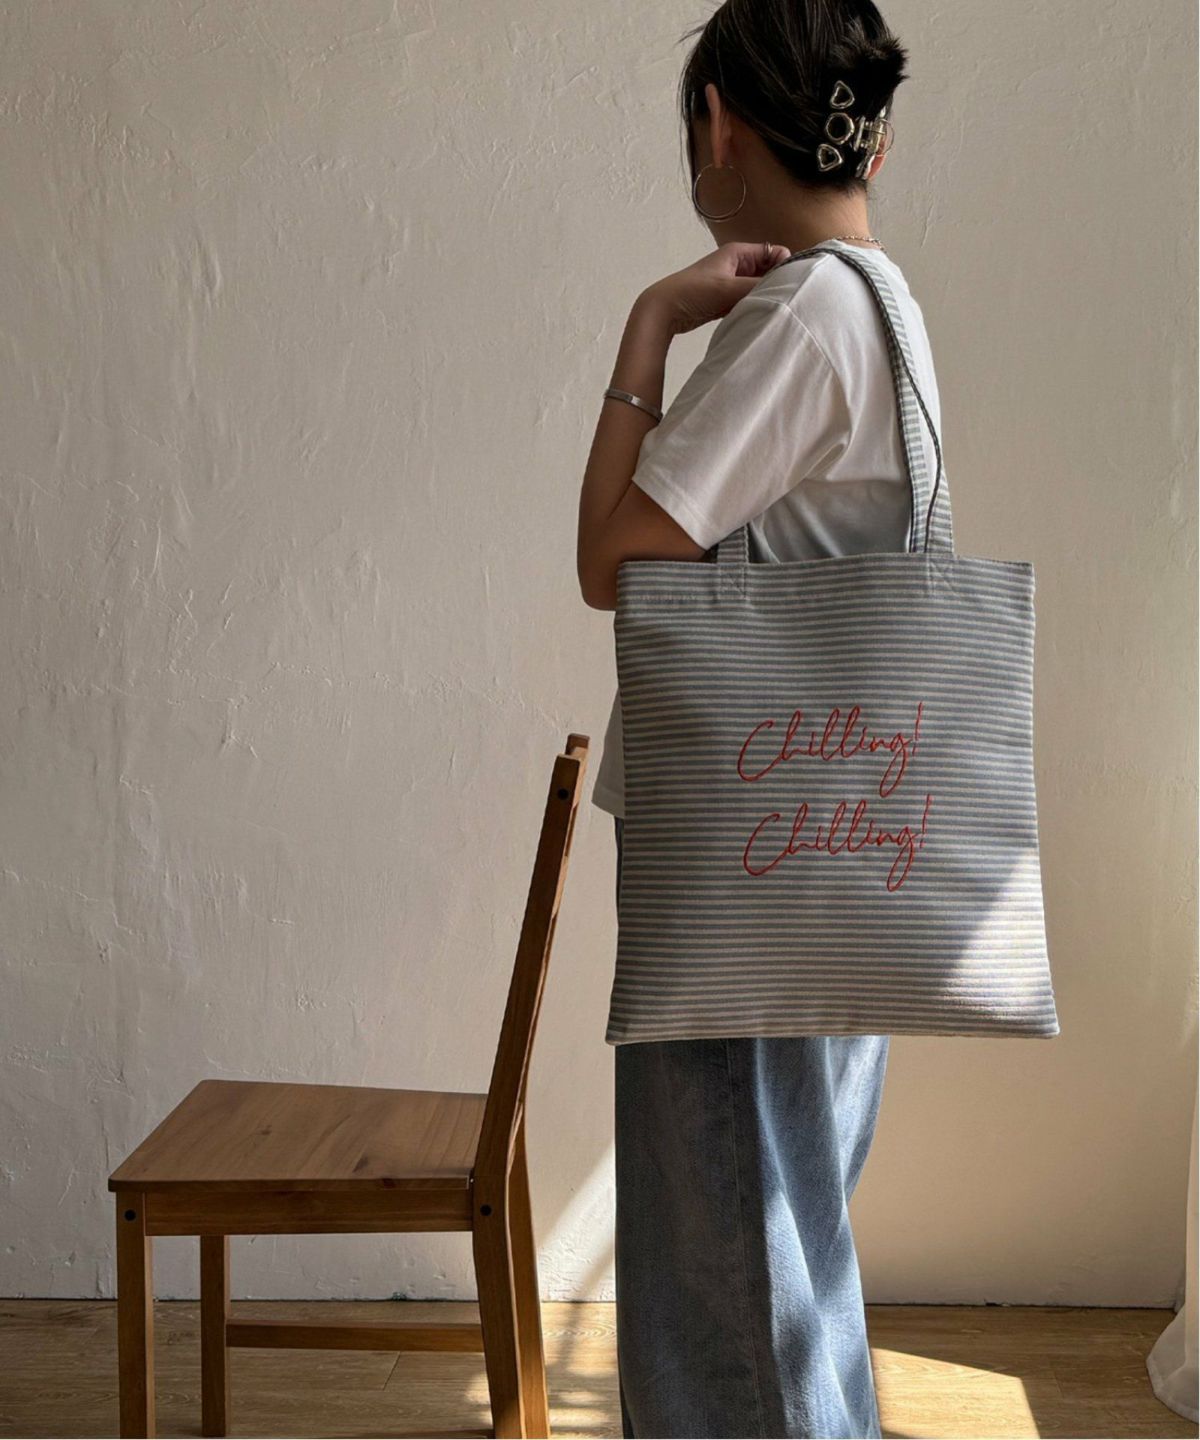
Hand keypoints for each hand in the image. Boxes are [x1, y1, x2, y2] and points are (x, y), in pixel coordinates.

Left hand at [640, 240, 791, 336]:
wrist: (664, 310)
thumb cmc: (694, 292)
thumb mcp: (730, 287)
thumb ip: (759, 286)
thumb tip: (787, 288)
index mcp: (739, 252)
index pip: (776, 253)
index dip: (785, 267)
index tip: (789, 287)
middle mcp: (738, 264)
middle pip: (770, 271)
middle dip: (777, 285)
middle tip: (782, 302)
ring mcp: (732, 283)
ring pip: (760, 288)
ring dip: (765, 299)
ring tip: (770, 311)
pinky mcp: (726, 300)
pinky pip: (749, 301)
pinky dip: (753, 308)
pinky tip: (756, 318)